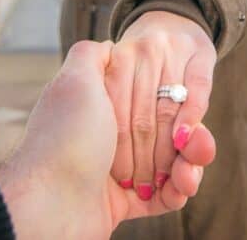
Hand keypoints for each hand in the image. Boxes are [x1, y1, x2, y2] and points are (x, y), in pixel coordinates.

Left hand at [0, 40, 215, 239]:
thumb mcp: (76, 81)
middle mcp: (106, 138)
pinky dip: (177, 191)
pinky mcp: (122, 204)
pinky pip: (161, 196)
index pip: (150, 101)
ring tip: (189, 174)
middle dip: (189, 140)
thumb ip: (91, 55)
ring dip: (188, 167)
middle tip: (200, 144)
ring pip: (168, 165)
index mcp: (99, 109)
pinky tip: (182, 187)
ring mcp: (116, 172)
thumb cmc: (65, 137)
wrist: (46, 203)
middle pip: (164, 133)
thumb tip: (108, 43)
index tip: (190, 111)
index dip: (175, 105)